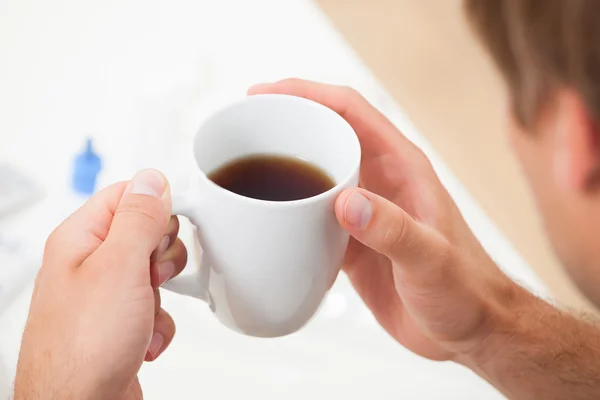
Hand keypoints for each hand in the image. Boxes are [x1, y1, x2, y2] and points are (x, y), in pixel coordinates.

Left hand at [15, 170, 187, 399]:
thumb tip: (152, 179)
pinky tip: (142, 340)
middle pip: (146, 234)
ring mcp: (104, 296)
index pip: (127, 195)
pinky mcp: (118, 323)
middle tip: (151, 275)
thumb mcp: (120, 268)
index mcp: (80, 239)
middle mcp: (89, 264)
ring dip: (162, 296)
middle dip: (162, 258)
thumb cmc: (83, 348)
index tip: (174, 225)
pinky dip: (158, 324)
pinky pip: (154, 307)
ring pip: (154, 273)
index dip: (157, 206)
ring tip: (143, 312)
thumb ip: (139, 219)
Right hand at [250, 80, 519, 360]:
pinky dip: (288, 213)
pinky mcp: (354, 242)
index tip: (267, 93)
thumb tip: (344, 202)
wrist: (470, 329)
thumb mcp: (431, 259)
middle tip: (245, 126)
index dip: (308, 94)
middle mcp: (382, 182)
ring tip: (244, 168)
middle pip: (327, 136)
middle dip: (286, 124)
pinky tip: (266, 219)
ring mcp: (366, 212)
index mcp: (404, 168)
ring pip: (317, 175)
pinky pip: (314, 217)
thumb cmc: (465, 290)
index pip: (351, 112)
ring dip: (283, 169)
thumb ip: (392, 230)